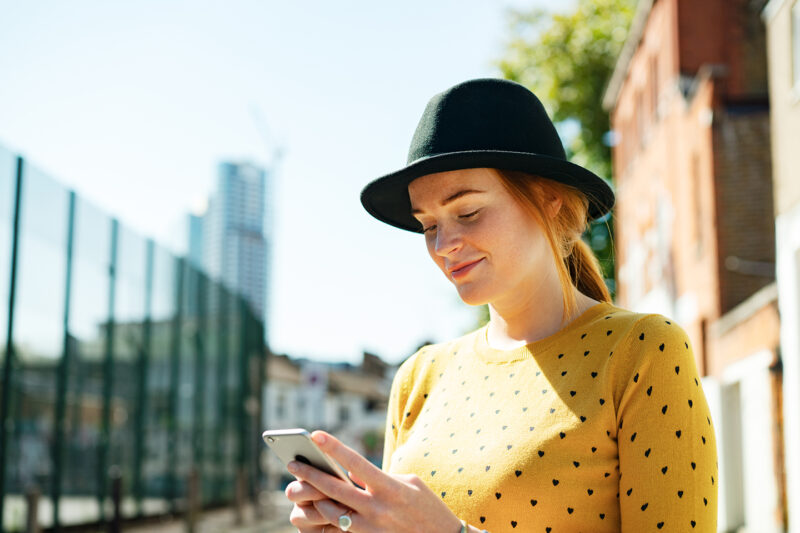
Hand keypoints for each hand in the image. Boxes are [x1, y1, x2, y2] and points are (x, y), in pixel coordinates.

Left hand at [284, 430, 462, 532]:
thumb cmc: (427, 506)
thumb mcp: (409, 483)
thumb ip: (380, 476)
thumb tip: (351, 472)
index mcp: (390, 487)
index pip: (355, 462)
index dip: (334, 447)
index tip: (314, 435)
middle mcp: (378, 508)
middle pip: (335, 489)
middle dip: (310, 474)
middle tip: (292, 463)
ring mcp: (371, 528)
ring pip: (331, 512)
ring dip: (314, 499)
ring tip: (304, 489)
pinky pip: (339, 530)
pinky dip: (326, 519)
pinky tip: (318, 509)